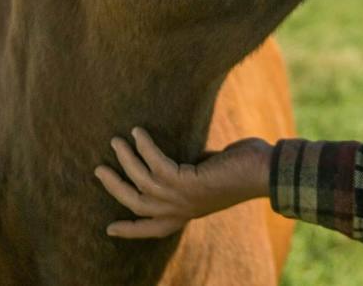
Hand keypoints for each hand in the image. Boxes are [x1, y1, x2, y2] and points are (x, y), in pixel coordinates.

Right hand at [95, 126, 272, 238]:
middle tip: (97, 170)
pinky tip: (137, 132)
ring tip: (115, 141)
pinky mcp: (187, 182)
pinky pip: (155, 163)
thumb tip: (185, 159)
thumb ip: (193, 172)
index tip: (108, 228)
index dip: (130, 230)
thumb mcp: (212, 174)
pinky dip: (144, 147)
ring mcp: (182, 198)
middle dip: (115, 188)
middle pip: (136, 204)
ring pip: (140, 181)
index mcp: (187, 211)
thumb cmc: (245, 168)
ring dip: (125, 159)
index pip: (153, 229)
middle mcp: (181, 209)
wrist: (265, 172)